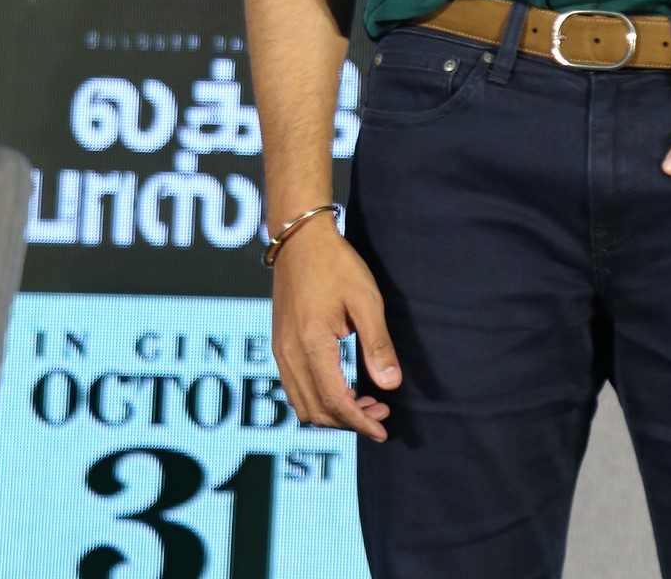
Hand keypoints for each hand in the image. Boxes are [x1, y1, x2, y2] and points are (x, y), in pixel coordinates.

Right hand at [270, 211, 401, 440]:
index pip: (335, 402)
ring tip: (365, 403)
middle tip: (381, 414)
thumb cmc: (336, 264)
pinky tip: (342, 388)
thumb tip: (391, 385)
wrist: (300, 239)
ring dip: (333, 413)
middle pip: (317, 411)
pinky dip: (318, 399)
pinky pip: (295, 388)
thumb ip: (377, 344)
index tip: (383, 430)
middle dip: (350, 421)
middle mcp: (289, 354)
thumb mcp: (366, 300)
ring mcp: (280, 351)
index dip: (360, 422)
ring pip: (303, 404)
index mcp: (311, 344)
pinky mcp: (279, 345)